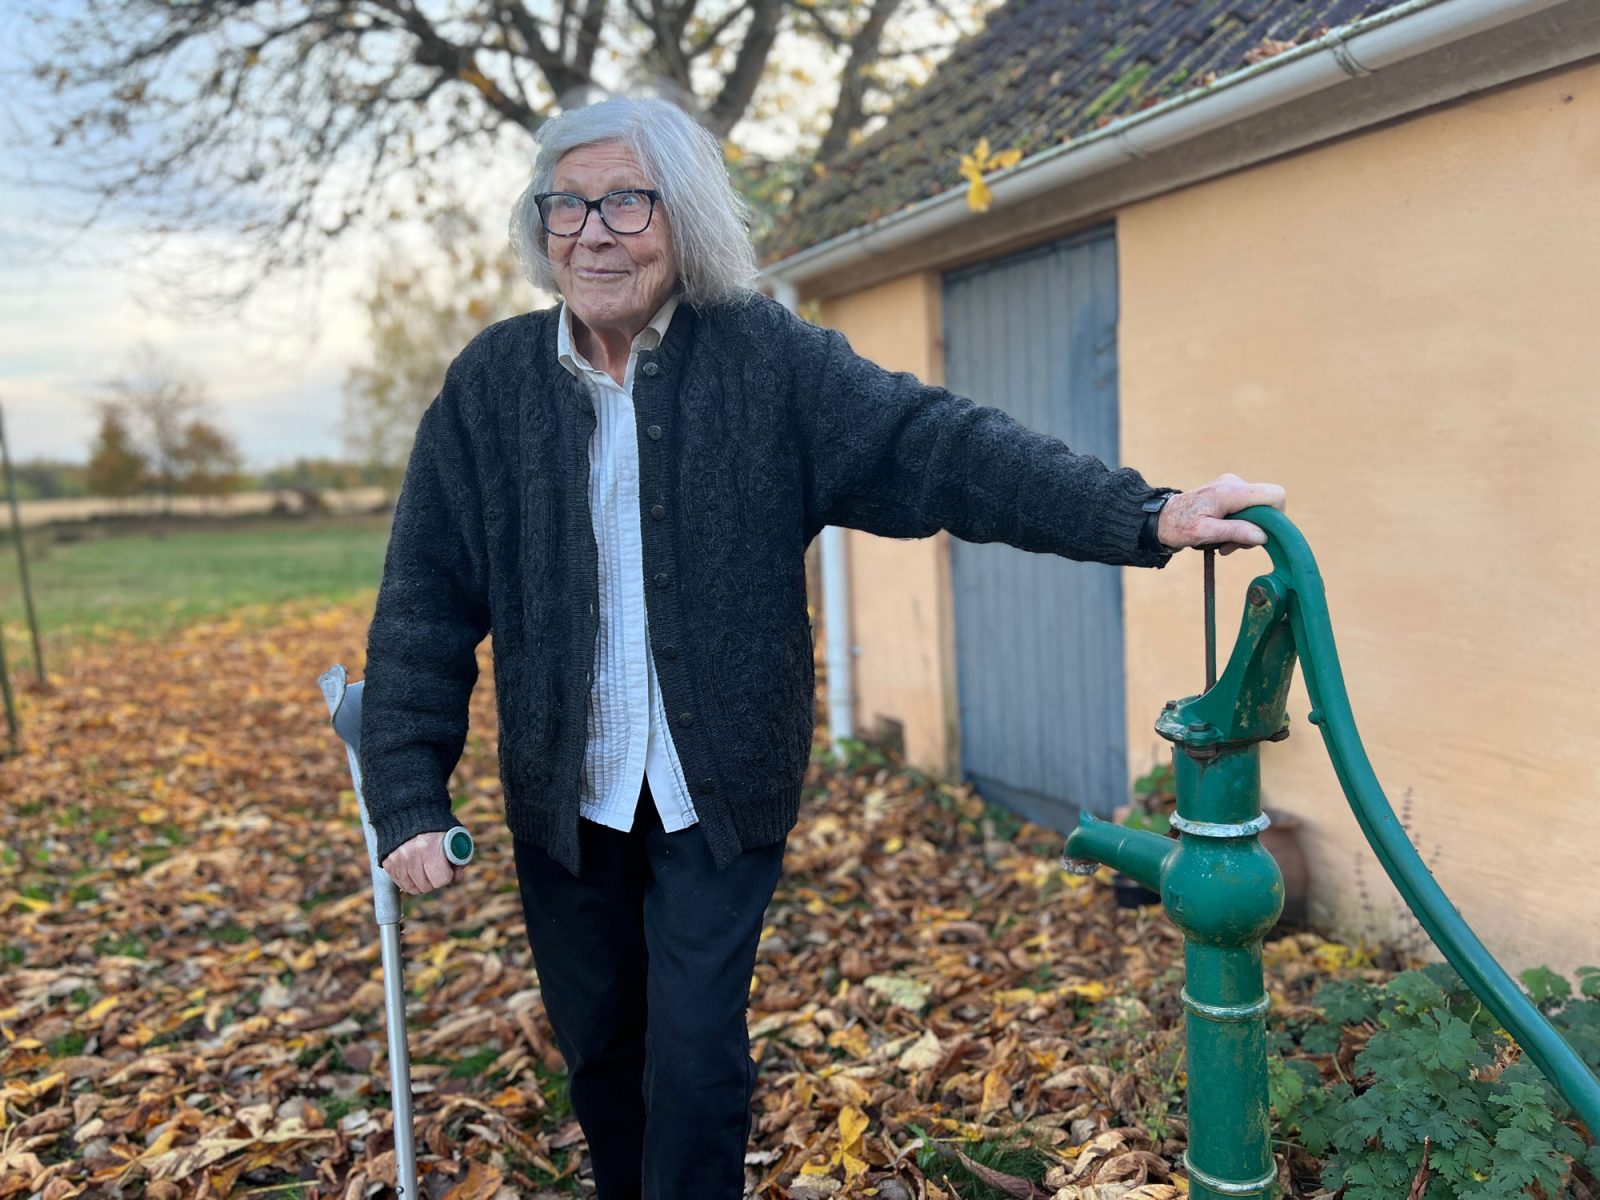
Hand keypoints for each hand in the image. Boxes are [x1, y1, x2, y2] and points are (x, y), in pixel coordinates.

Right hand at [381, 830, 466, 895]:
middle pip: (426, 886)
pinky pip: (401, 883)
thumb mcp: (453, 835)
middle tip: (437, 870)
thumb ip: (459, 858)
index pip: (441, 879)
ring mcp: (397, 860)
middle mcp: (410, 855)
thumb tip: (456, 878)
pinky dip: (409, 880)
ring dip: (422, 882)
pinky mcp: (387, 863)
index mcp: (429, 847)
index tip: (449, 870)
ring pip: (413, 888)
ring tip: (426, 870)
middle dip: (435, 881)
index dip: (448, 876)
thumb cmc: (435, 825)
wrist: (408, 811)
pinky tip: (415, 870)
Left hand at [1157, 474, 1285, 554]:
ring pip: (1256, 511)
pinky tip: (1222, 538)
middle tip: (1234, 546)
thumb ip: (1234, 532)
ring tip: (1224, 545)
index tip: (1264, 534)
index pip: (1274, 494)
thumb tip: (1263, 536)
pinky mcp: (1228, 492)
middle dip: (1256, 529)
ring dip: (1244, 531)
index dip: (1278, 515)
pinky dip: (1238, 526)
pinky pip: (1245, 510)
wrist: (1160, 519)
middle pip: (1266, 506)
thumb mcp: (1205, 533)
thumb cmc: (1179, 526)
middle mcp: (1234, 484)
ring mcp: (1232, 486)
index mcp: (1231, 491)